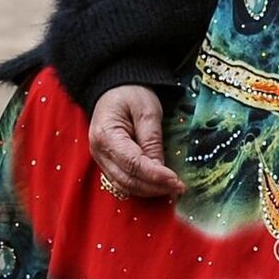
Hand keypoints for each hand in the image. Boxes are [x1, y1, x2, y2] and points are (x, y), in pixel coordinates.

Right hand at [87, 85, 183, 200]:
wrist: (113, 88)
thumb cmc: (130, 93)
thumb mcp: (147, 111)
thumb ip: (152, 140)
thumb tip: (161, 170)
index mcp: (106, 135)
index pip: (133, 163)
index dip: (156, 176)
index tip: (177, 181)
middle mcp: (99, 152)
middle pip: (127, 180)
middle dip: (155, 187)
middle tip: (179, 188)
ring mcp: (100, 159)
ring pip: (124, 185)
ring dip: (149, 191)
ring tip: (172, 188)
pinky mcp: (106, 163)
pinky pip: (122, 181)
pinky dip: (140, 187)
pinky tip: (157, 185)